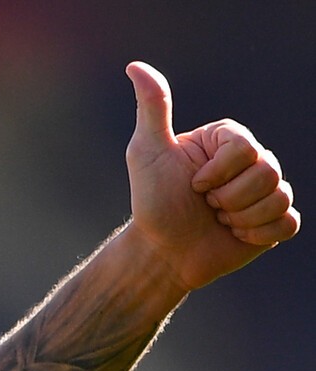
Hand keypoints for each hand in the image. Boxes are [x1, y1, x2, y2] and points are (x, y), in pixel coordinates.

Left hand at [124, 61, 297, 290]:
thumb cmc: (152, 202)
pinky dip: (258, 235)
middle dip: (229, 198)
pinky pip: (288, 223)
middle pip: (269, 172)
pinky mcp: (273, 222)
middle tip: (205, 205)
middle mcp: (252, 161)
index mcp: (228, 141)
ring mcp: (265, 191)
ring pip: (280, 198)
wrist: (160, 252)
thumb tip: (135, 66)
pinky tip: (235, 235)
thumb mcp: (146, 152)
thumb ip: (152, 108)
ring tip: (217, 220)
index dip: (218, 173)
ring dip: (240, 217)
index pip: (247, 148)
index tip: (193, 184)